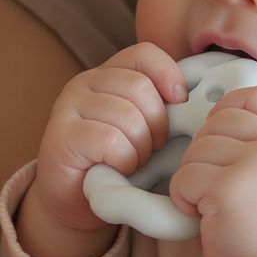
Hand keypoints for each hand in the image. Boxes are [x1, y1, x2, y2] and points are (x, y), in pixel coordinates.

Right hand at [16, 42, 185, 256]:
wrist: (76, 202)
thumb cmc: (117, 163)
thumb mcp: (142, 126)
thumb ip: (159, 104)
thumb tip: (194, 98)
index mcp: (106, 74)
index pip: (143, 54)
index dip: (168, 74)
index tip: (180, 101)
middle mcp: (83, 83)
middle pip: (140, 87)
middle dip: (158, 124)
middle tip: (152, 148)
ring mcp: (68, 108)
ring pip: (128, 116)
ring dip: (141, 147)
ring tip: (133, 161)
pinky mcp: (62, 136)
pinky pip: (111, 141)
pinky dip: (125, 160)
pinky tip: (120, 169)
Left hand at [170, 85, 256, 256]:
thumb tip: (215, 114)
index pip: (255, 96)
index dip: (229, 109)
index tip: (222, 138)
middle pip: (218, 120)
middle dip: (207, 152)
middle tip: (219, 187)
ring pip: (197, 149)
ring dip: (194, 179)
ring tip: (217, 206)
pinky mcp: (229, 189)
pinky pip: (184, 177)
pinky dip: (184, 199)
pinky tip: (208, 218)